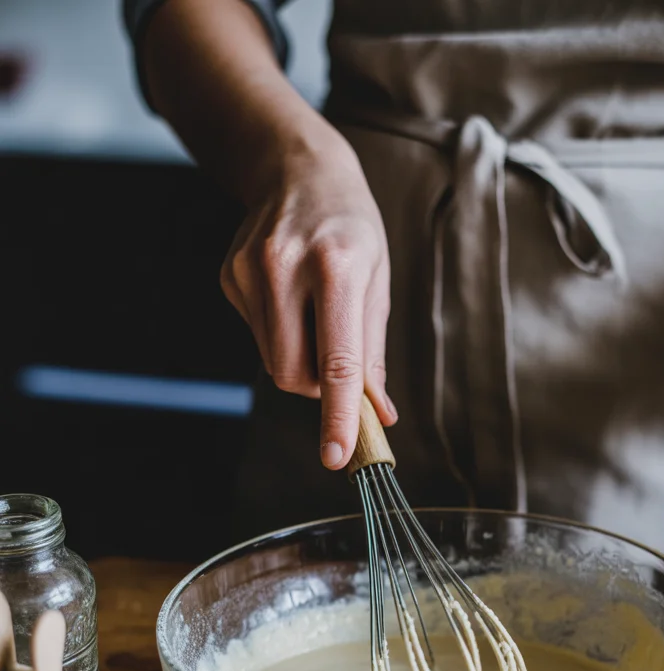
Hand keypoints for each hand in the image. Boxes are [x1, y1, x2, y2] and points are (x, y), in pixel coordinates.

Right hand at [219, 136, 395, 467]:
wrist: (296, 168)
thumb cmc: (350, 228)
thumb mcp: (377, 280)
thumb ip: (373, 352)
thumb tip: (379, 414)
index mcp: (338, 267)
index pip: (336, 360)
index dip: (338, 415)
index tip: (338, 456)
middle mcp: (287, 266)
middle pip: (295, 373)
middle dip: (318, 388)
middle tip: (337, 365)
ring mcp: (250, 270)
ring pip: (274, 362)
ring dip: (299, 360)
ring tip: (314, 314)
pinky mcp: (229, 276)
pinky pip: (258, 336)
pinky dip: (279, 334)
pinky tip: (288, 295)